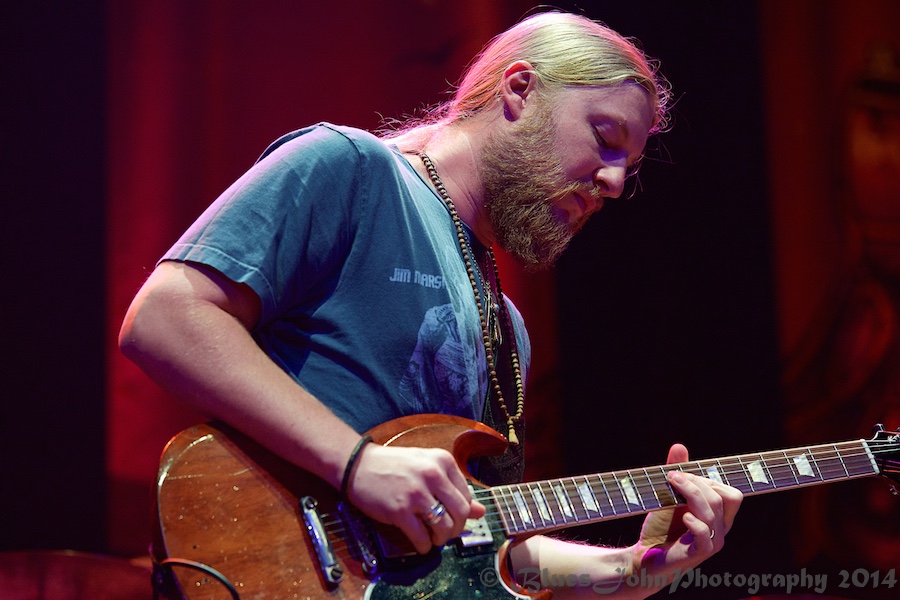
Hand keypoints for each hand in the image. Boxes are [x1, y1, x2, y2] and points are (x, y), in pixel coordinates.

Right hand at [346, 444, 485, 553]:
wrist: (358, 465)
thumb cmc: (394, 466)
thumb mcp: (426, 467)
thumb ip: (453, 487)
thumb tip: (480, 511)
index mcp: (442, 461)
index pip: (466, 495)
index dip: (462, 512)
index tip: (452, 517)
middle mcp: (432, 474)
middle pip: (460, 513)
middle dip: (456, 529)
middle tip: (445, 532)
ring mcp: (416, 493)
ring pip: (444, 527)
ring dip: (441, 539)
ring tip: (433, 538)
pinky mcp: (399, 510)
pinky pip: (422, 537)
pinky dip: (424, 546)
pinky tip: (420, 543)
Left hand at [633, 443, 741, 579]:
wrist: (645, 557)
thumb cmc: (661, 529)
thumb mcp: (669, 497)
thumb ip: (678, 474)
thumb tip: (679, 446)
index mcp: (719, 517)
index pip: (732, 494)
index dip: (710, 480)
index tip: (684, 474)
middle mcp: (720, 529)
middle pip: (724, 497)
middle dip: (699, 482)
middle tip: (673, 477)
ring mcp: (712, 542)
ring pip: (713, 510)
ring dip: (691, 492)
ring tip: (670, 484)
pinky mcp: (699, 553)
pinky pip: (705, 534)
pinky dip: (694, 521)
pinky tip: (682, 516)